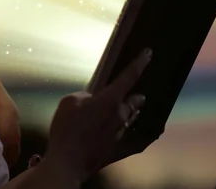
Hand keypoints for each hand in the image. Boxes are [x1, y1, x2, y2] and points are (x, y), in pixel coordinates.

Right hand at [42, 48, 152, 182]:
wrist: (67, 161)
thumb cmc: (66, 129)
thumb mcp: (69, 102)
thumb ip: (85, 95)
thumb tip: (94, 99)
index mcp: (110, 100)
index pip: (129, 77)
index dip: (139, 63)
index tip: (148, 53)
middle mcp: (120, 115)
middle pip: (134, 100)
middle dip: (133, 95)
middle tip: (131, 93)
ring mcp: (121, 133)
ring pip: (131, 117)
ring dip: (129, 112)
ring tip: (123, 110)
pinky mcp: (119, 147)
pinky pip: (131, 137)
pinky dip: (131, 131)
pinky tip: (141, 134)